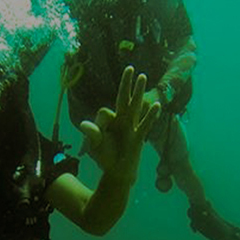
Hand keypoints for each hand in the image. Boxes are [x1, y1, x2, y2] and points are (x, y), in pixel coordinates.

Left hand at [79, 66, 160, 182]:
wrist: (116, 172)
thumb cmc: (105, 156)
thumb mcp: (95, 145)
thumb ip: (91, 134)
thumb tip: (84, 124)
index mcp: (109, 121)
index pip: (104, 112)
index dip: (100, 122)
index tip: (99, 134)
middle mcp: (121, 121)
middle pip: (123, 98)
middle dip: (126, 84)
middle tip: (130, 68)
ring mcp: (130, 127)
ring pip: (135, 106)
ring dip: (138, 91)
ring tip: (142, 76)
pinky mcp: (137, 138)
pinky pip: (144, 124)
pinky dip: (150, 115)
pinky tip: (156, 105)